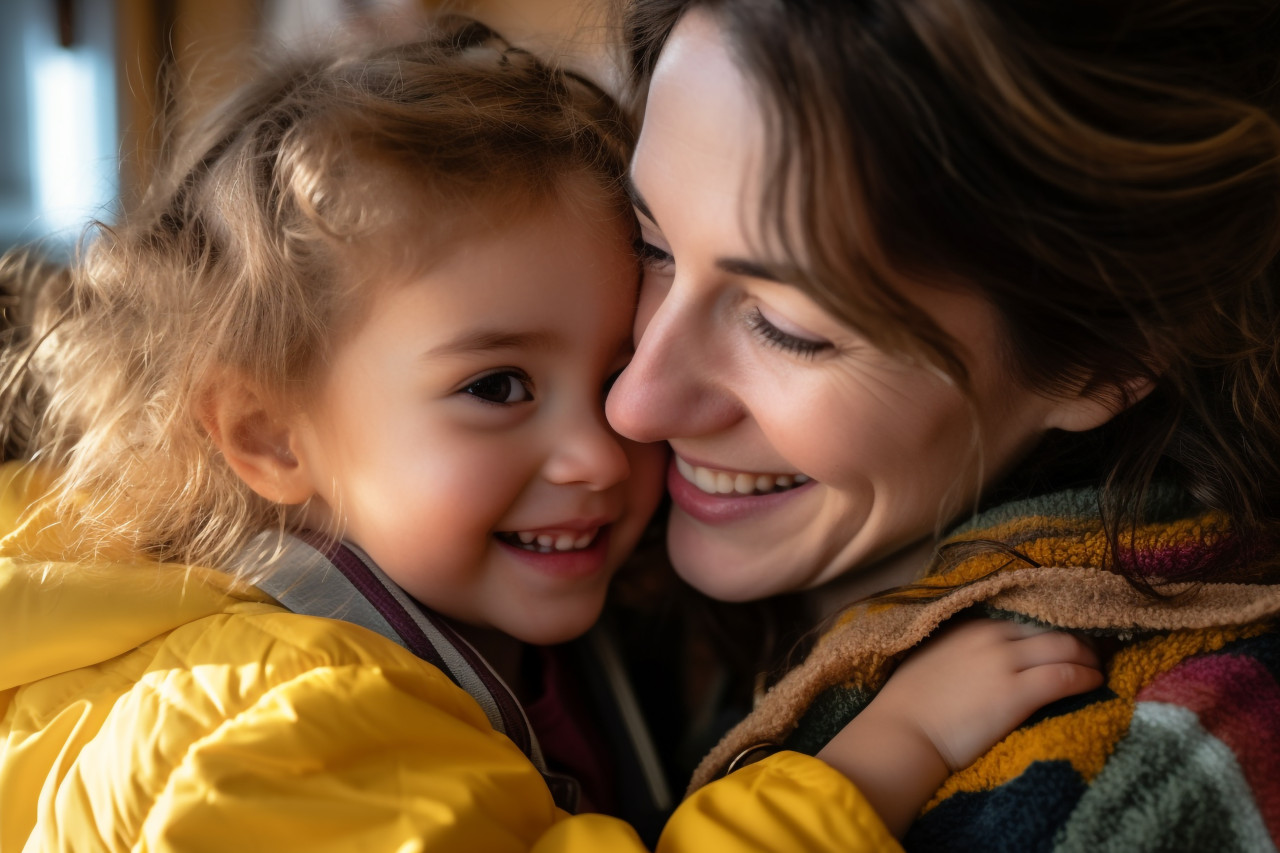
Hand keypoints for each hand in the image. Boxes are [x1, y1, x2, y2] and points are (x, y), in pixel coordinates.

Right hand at [817, 617, 1101, 836]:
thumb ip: (963, 649)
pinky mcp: (1016, 694)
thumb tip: (983, 657)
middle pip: (1052, 628)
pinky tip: (1096, 684)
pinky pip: (1066, 676)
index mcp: (971, 626)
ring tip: (1097, 669)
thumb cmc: (910, 704)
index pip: (1026, 618)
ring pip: (1066, 647)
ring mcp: (1005, 663)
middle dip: (1078, 639)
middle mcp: (991, 637)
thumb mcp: (935, 658)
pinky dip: (1087, 678)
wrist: (902, 732)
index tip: (1064, 637)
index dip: (1051, 627)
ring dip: (1088, 658)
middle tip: (1092, 653)